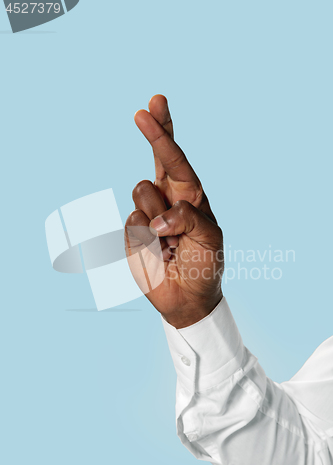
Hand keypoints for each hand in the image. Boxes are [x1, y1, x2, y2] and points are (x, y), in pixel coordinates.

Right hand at [125, 95, 223, 328]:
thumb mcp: (211, 238)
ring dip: (158, 217)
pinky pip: (133, 225)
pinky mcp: (132, 234)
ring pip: (141, 192)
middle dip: (154, 133)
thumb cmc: (204, 264)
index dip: (164, 132)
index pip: (176, 158)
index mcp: (190, 195)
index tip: (152, 105)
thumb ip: (190, 219)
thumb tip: (158, 217)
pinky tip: (158, 254)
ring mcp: (147, 214)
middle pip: (156, 159)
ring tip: (170, 241)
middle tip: (144, 110)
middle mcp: (167, 198)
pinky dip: (148, 241)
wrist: (188, 298)